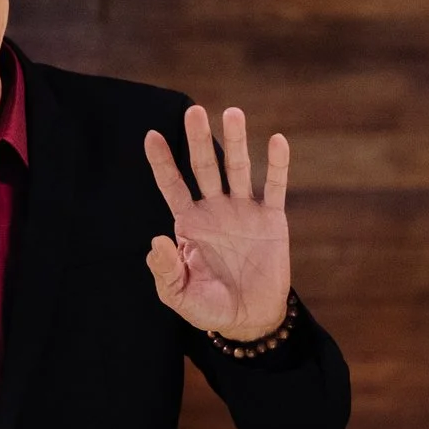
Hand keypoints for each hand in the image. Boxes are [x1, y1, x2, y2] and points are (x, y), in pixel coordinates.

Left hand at [143, 103, 291, 341]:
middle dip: (199, 140)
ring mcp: (243, 211)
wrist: (249, 318)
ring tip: (233, 112)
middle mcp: (215, 209)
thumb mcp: (179, 294)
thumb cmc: (209, 307)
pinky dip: (277, 165)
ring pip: (238, 169)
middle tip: (193, 110)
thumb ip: (165, 270)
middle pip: (204, 168)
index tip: (151, 135)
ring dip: (235, 141)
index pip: (172, 186)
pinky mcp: (272, 219)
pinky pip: (275, 187)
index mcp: (189, 223)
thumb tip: (156, 241)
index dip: (162, 162)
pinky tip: (276, 141)